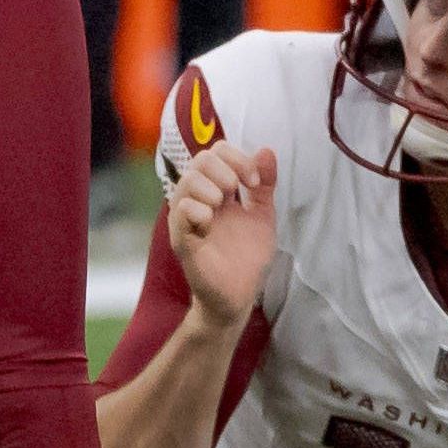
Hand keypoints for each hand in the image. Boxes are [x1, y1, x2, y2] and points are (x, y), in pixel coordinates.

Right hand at [162, 143, 277, 325]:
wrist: (240, 296)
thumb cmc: (246, 257)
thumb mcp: (262, 215)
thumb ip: (264, 185)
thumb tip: (266, 150)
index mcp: (217, 191)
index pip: (216, 152)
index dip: (237, 157)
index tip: (255, 182)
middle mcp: (199, 200)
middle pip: (201, 159)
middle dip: (225, 169)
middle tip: (238, 191)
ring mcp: (188, 219)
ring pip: (188, 181)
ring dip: (212, 188)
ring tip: (224, 206)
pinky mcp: (182, 240)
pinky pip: (181, 211)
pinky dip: (199, 210)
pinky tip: (210, 224)